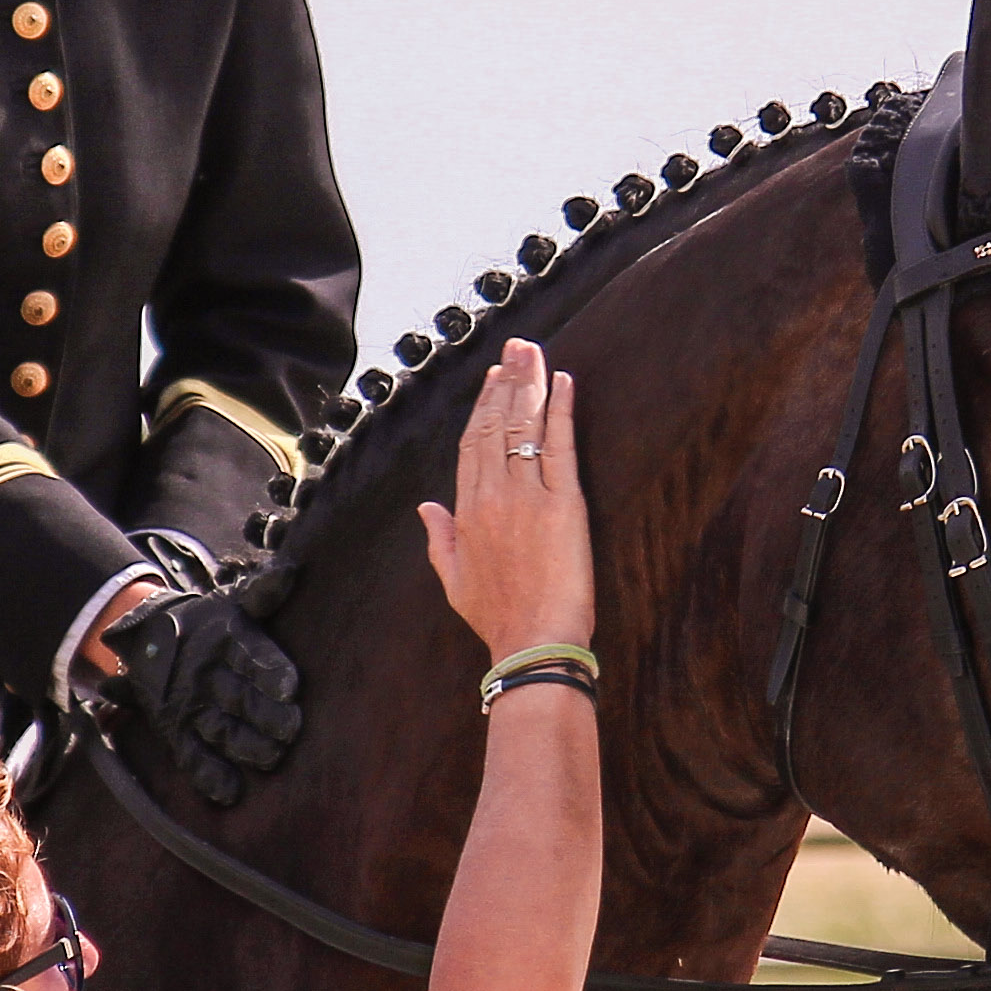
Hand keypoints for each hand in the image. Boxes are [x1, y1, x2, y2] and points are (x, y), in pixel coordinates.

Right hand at [101, 582, 304, 806]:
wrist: (146, 637)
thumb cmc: (210, 622)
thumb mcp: (233, 602)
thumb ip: (264, 592)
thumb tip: (290, 569)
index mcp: (225, 638)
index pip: (249, 653)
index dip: (269, 670)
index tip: (289, 687)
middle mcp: (206, 673)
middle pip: (238, 696)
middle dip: (265, 714)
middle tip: (291, 728)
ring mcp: (190, 706)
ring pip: (219, 729)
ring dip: (244, 746)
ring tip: (271, 757)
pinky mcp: (177, 733)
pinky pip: (190, 757)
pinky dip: (208, 776)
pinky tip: (229, 792)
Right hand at [418, 340, 593, 664]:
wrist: (533, 643)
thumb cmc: (497, 619)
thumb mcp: (454, 581)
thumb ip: (441, 538)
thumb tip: (426, 507)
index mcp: (466, 512)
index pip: (471, 445)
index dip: (482, 407)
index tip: (493, 378)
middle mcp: (493, 496)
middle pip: (495, 424)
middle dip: (506, 380)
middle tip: (517, 346)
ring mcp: (527, 496)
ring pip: (524, 426)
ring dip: (530, 383)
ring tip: (534, 352)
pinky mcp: (564, 504)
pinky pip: (561, 445)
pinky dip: (562, 410)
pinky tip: (564, 382)